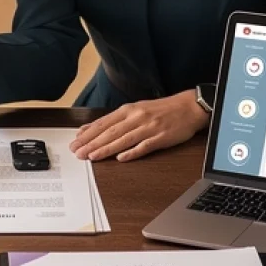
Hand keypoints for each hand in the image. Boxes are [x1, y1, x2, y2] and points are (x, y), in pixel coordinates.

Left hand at [69, 91, 208, 162]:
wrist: (189, 107)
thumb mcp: (137, 109)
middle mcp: (137, 117)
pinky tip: (120, 158)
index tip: (75, 142)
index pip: (104, 123)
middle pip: (110, 132)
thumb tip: (93, 128)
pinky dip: (132, 152)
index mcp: (129, 110)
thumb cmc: (162, 110)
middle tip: (78, 152)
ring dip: (106, 149)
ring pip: (123, 139)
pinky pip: (144, 146)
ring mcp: (149, 128)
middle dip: (92, 143)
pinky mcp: (161, 137)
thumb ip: (115, 120)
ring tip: (92, 157)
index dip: (88, 133)